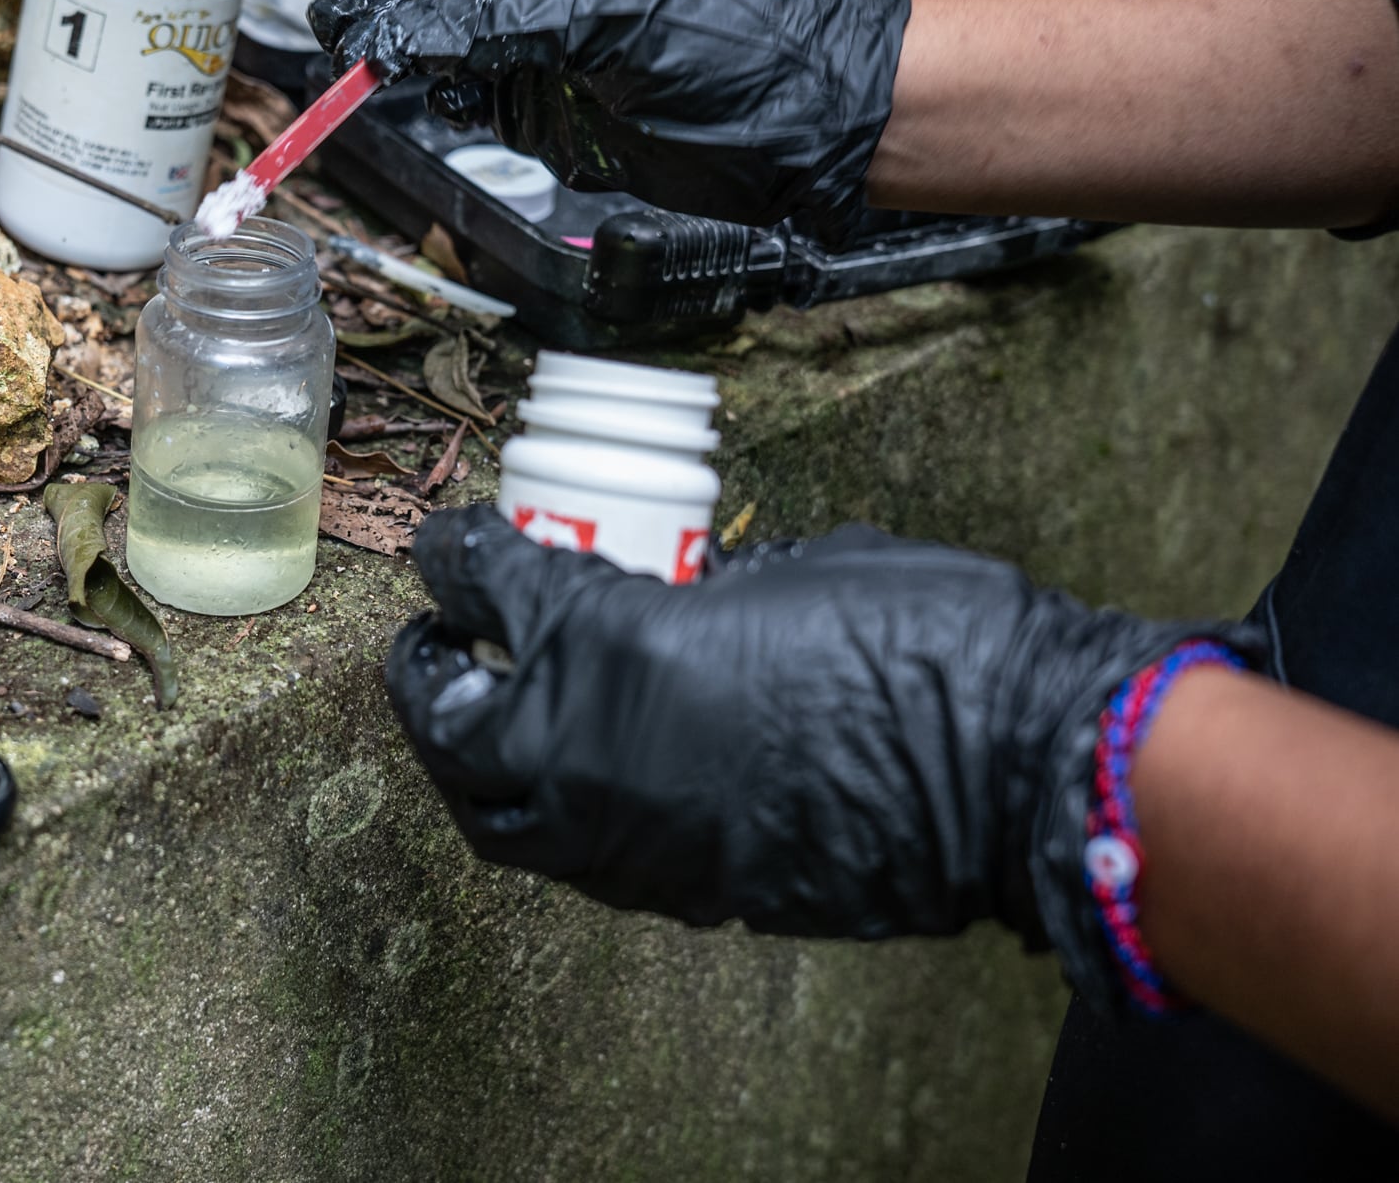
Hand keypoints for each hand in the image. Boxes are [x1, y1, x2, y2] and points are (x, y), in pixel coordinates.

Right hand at [308, 0, 911, 242]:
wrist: (804, 120)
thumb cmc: (725, 34)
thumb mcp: (598, 8)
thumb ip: (489, 21)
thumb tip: (393, 37)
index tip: (340, 17)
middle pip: (431, 2)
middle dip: (384, 26)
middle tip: (342, 60)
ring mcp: (545, 57)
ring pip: (446, 61)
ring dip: (413, 73)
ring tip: (383, 85)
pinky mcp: (552, 118)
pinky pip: (479, 111)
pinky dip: (453, 112)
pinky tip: (452, 110)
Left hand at [386, 508, 1256, 1007]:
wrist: (1018, 771)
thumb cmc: (924, 642)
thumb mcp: (789, 569)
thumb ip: (697, 589)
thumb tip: (675, 600)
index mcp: (605, 642)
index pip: (484, 588)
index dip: (456, 558)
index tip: (450, 547)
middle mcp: (588, 751)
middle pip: (447, 724)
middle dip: (424, 680)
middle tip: (434, 645)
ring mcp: (630, 838)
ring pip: (497, 819)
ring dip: (475, 768)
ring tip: (486, 726)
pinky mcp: (685, 895)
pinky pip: (583, 861)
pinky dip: (560, 819)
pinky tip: (584, 783)